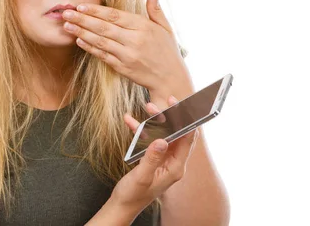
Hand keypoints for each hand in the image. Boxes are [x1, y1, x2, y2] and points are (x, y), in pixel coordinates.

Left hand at [61, 0, 188, 104]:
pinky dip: (90, 48)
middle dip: (82, 19)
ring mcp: (127, 55)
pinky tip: (79, 40)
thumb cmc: (167, 51)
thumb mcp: (165, 28)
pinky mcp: (123, 68)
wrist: (170, 79)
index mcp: (143, 27)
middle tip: (66, 13)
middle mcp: (134, 40)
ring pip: (100, 42)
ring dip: (81, 32)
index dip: (96, 10)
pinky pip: (103, 56)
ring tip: (67, 25)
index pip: (115, 16)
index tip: (80, 5)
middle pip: (103, 27)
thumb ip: (155, 9)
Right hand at [110, 95, 198, 211]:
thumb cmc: (133, 195)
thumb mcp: (142, 177)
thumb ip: (152, 159)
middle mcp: (172, 163)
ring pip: (162, 134)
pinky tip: (130, 121)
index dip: (187, 121)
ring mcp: (162, 160)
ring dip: (154, 121)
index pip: (187, 140)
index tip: (181, 106)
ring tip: (146, 108)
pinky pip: (149, 140)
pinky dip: (140, 130)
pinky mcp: (152, 158)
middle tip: (162, 102)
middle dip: (169, 117)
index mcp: (175, 168)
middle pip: (176, 134)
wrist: (122, 205)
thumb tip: (162, 140)